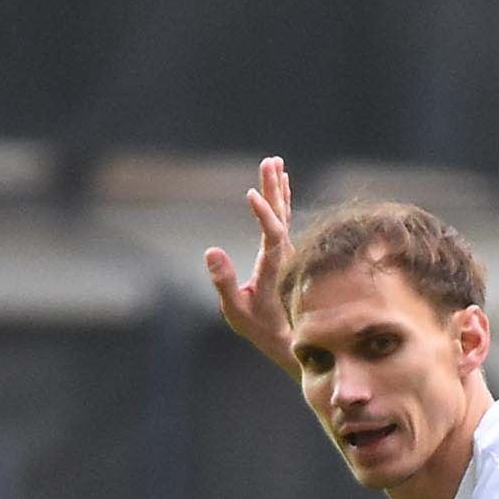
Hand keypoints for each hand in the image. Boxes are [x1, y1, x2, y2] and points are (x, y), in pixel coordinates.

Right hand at [201, 155, 296, 369]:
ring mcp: (286, 251)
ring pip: (284, 213)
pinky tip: (281, 184)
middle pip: (281, 216)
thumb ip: (224, 281)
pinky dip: (281, 200)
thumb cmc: (259, 326)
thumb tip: (211, 250)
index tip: (251, 194)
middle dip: (273, 188)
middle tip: (269, 162)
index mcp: (274, 267)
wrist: (288, 337)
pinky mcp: (284, 251)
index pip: (273, 234)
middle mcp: (284, 255)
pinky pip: (284, 219)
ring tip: (275, 163)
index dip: (263, 213)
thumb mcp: (235, 310)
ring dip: (278, 188)